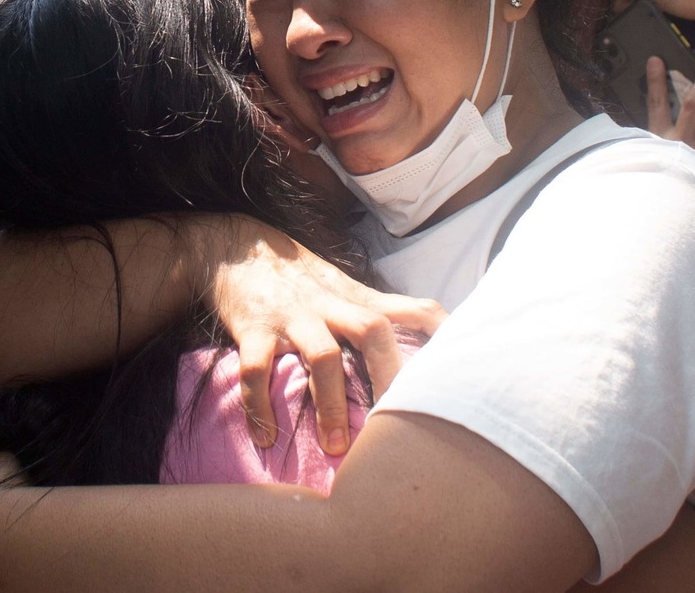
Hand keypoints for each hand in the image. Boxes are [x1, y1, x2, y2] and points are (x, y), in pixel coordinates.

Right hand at [201, 216, 445, 455]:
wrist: (230, 248)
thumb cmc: (293, 276)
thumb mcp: (337, 284)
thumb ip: (369, 312)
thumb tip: (414, 345)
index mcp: (354, 297)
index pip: (410, 308)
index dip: (441, 334)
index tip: (463, 368)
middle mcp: (328, 303)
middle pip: (372, 331)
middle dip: (389, 378)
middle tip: (398, 427)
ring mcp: (291, 315)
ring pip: (323, 356)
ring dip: (332, 404)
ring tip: (335, 447)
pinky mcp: (252, 328)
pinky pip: (257, 371)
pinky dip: (260, 406)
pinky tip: (265, 436)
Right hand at [645, 56, 694, 176]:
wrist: (677, 220)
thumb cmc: (661, 188)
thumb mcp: (647, 165)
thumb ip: (648, 147)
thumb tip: (635, 131)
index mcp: (658, 141)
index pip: (655, 105)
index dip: (655, 81)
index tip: (657, 59)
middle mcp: (680, 143)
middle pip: (694, 104)